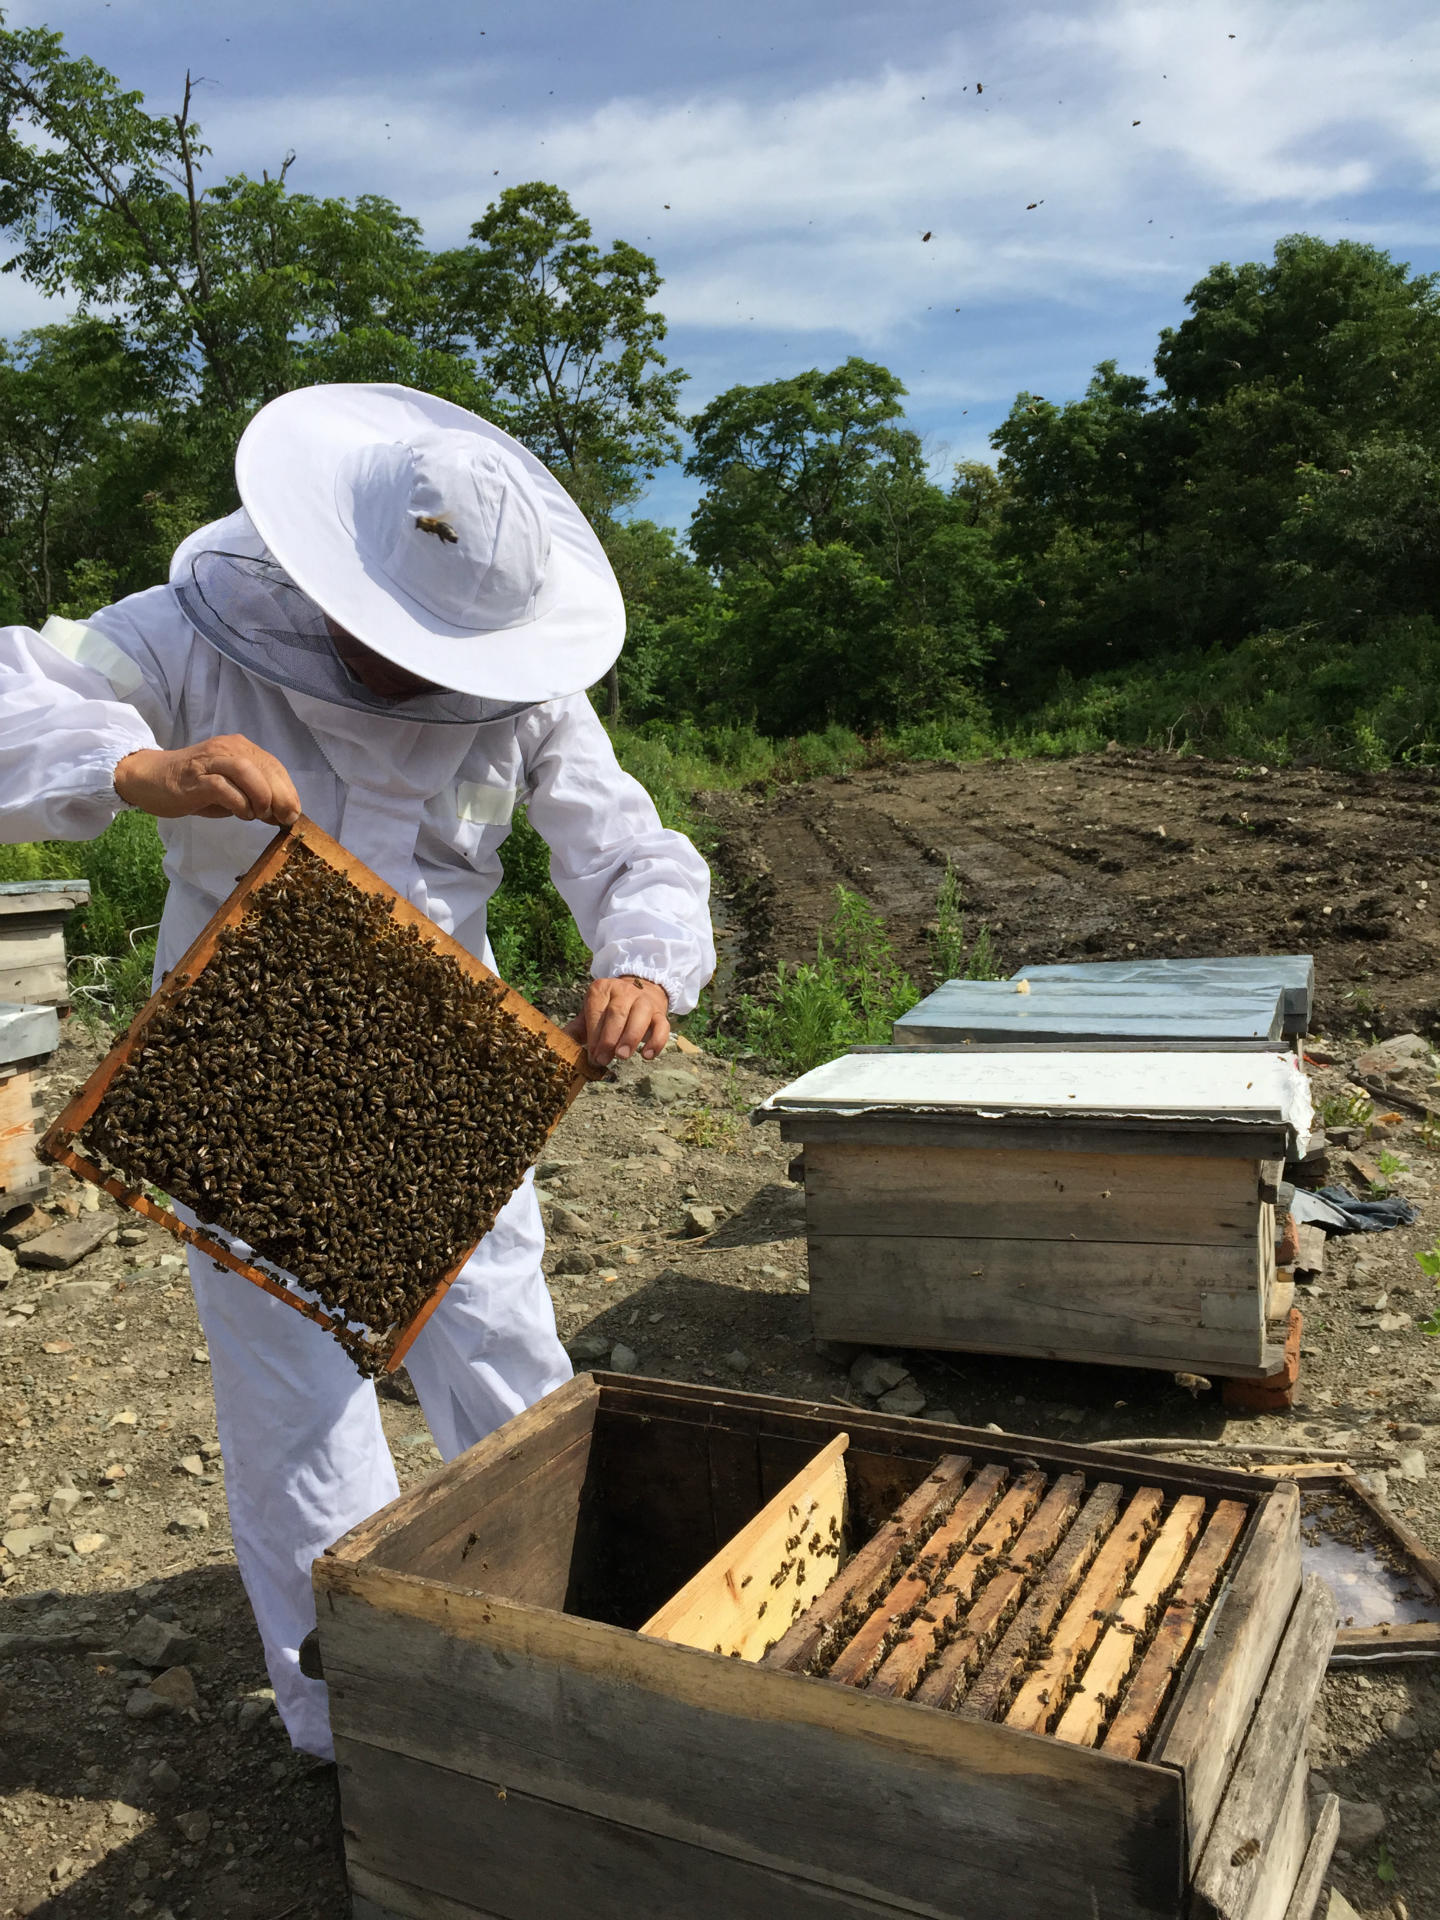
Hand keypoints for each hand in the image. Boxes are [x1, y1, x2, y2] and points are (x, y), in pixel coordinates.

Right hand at [114, 735, 300, 825]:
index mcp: (240, 748)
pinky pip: (223, 788)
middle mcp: (228, 749)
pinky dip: (239, 804)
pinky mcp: (195, 778)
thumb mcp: (230, 789)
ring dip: (261, 796)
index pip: (274, 765)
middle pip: (265, 767)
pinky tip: (242, 814)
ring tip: (260, 815)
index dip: (288, 790)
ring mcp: (210, 761)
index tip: (293, 813)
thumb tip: (280, 814)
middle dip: (281, 796)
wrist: (149, 778)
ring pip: (247, 771)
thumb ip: (253, 796)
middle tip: (283, 818)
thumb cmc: (193, 786)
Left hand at [565, 976, 670, 1066]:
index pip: (597, 1011)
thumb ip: (577, 1029)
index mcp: (602, 989)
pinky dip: (657, 1041)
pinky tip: (647, 1055)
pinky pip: (662, 1026)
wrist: (639, 992)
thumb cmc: (609, 1008)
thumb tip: (559, 1046)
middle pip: (617, 1013)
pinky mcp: (660, 1013)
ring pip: (640, 1016)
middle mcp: (624, 991)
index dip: (594, 1034)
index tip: (592, 1055)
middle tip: (604, 1059)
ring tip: (622, 1056)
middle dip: (609, 1038)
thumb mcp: (591, 1013)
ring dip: (631, 1038)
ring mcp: (644, 1001)